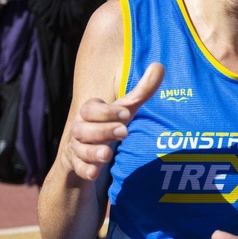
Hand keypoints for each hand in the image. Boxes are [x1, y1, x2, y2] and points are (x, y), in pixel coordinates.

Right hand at [65, 62, 164, 179]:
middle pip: (84, 129)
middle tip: (124, 131)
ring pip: (80, 149)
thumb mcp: (125, 109)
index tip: (126, 114)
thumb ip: (141, 91)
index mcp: (90, 112)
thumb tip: (160, 65)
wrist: (86, 150)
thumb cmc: (109, 124)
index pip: (92, 109)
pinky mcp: (78, 165)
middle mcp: (80, 129)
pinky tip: (94, 173)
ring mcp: (77, 148)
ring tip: (108, 154)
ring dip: (93, 152)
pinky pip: (79, 169)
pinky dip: (85, 170)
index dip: (108, 112)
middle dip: (103, 130)